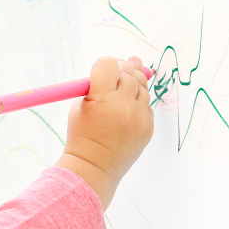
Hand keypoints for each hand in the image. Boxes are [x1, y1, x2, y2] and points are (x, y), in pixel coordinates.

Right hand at [55, 56, 154, 210]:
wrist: (94, 167)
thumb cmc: (82, 134)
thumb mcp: (80, 105)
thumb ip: (99, 84)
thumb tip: (126, 62)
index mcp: (102, 98)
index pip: (109, 64)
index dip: (105, 65)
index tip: (102, 71)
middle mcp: (123, 105)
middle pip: (129, 72)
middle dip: (121, 71)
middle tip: (114, 77)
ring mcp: (139, 117)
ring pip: (142, 87)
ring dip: (132, 86)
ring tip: (119, 94)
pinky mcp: (148, 127)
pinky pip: (146, 105)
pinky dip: (137, 104)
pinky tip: (125, 112)